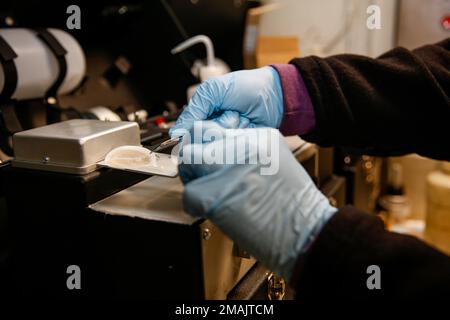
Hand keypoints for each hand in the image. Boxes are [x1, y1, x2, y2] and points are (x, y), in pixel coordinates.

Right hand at [169, 67, 283, 136]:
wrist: (274, 95)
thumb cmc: (246, 87)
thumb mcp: (214, 89)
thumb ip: (195, 107)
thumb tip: (177, 131)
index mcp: (202, 114)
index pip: (186, 131)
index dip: (192, 130)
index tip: (201, 123)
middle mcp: (212, 129)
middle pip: (202, 140)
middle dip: (217, 125)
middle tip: (230, 112)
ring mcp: (226, 139)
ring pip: (218, 145)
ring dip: (231, 128)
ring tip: (241, 116)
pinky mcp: (239, 147)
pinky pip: (233, 149)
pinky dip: (241, 136)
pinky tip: (248, 125)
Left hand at [178, 124, 336, 279]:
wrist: (305, 231)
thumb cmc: (296, 203)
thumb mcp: (280, 160)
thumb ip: (251, 151)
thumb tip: (226, 152)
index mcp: (259, 136)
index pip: (217, 127)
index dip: (209, 142)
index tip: (209, 154)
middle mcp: (241, 146)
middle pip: (199, 136)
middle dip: (196, 154)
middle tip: (200, 170)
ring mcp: (226, 168)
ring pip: (189, 160)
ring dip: (193, 175)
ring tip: (205, 189)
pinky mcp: (213, 194)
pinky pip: (189, 193)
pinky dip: (195, 204)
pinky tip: (211, 209)